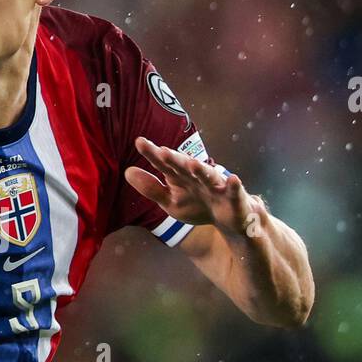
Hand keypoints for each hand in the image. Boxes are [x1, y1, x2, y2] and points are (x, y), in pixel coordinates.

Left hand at [125, 137, 265, 238]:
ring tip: (192, 163)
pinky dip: (234, 185)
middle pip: (185, 166)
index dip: (153, 154)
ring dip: (201, 170)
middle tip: (162, 151)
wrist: (227, 220)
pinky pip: (235, 191)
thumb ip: (151, 188)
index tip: (139, 142)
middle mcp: (197, 176)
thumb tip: (127, 172)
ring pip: (208, 176)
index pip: (164, 163)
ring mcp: (216, 186)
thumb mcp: (170, 201)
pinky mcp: (234, 197)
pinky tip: (233, 179)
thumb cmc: (197, 205)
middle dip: (175, 159)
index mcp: (180, 176)